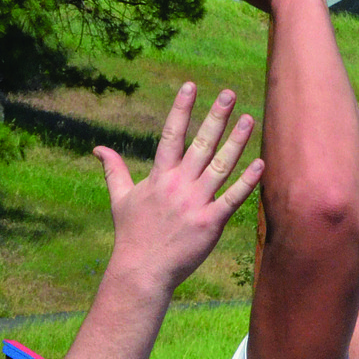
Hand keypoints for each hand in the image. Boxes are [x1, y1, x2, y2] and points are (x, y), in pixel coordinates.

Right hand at [96, 85, 262, 294]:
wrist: (142, 271)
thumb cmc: (132, 235)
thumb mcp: (120, 199)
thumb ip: (113, 170)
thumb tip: (97, 148)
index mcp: (159, 176)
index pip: (171, 135)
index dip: (181, 109)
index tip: (191, 86)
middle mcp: (178, 185)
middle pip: (201, 144)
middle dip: (216, 117)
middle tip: (229, 94)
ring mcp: (195, 204)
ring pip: (221, 166)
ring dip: (236, 142)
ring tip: (249, 119)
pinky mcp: (210, 224)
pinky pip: (232, 199)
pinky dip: (247, 182)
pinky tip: (260, 164)